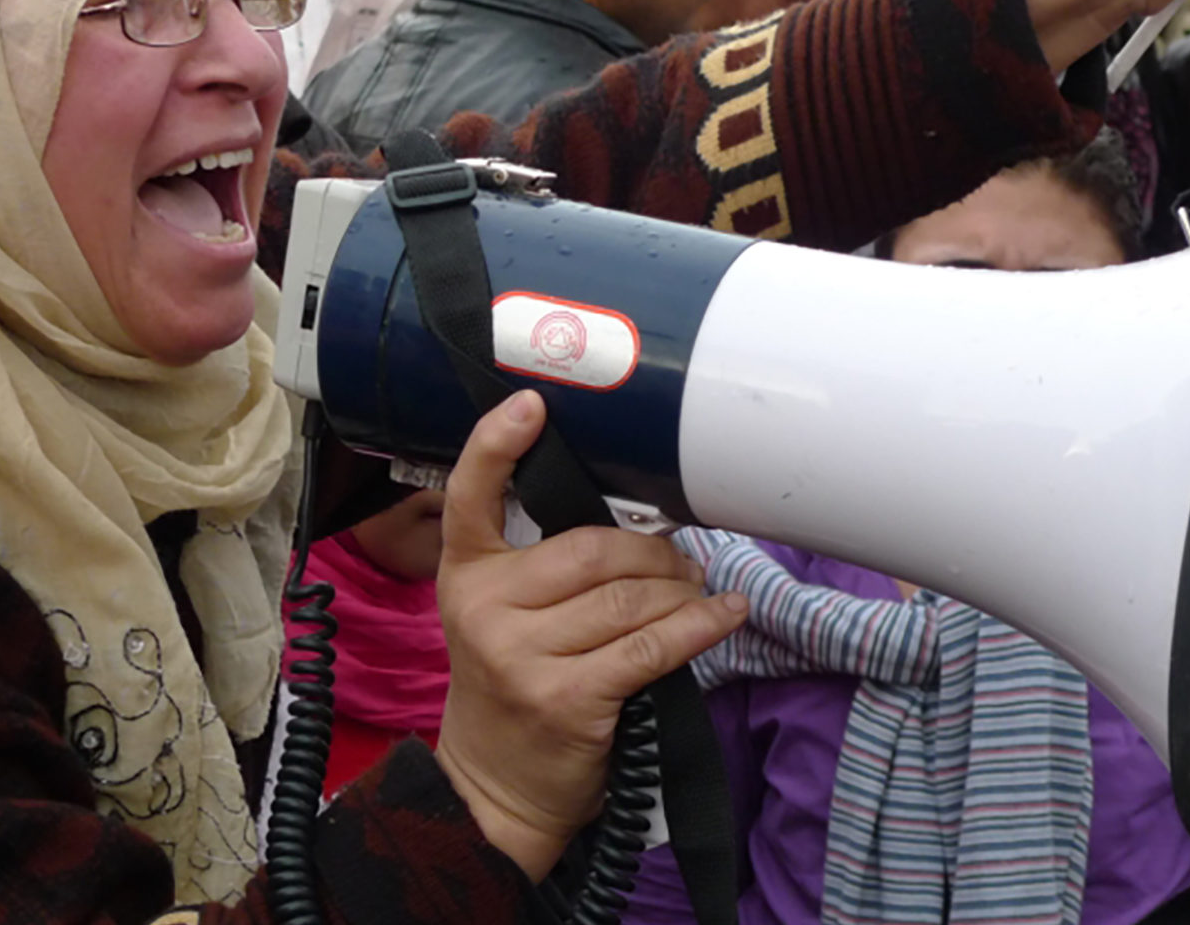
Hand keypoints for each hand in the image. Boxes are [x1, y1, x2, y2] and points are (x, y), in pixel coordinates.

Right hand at [431, 393, 747, 880]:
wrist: (496, 785)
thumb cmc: (513, 686)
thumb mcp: (499, 616)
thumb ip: (539, 565)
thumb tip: (641, 522)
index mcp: (464, 575)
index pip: (469, 496)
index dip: (496, 444)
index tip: (531, 403)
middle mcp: (483, 609)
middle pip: (591, 549)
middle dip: (652, 552)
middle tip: (679, 562)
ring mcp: (521, 657)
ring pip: (630, 597)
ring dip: (680, 591)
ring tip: (696, 593)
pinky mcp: (567, 699)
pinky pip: (653, 646)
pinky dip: (700, 626)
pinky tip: (725, 614)